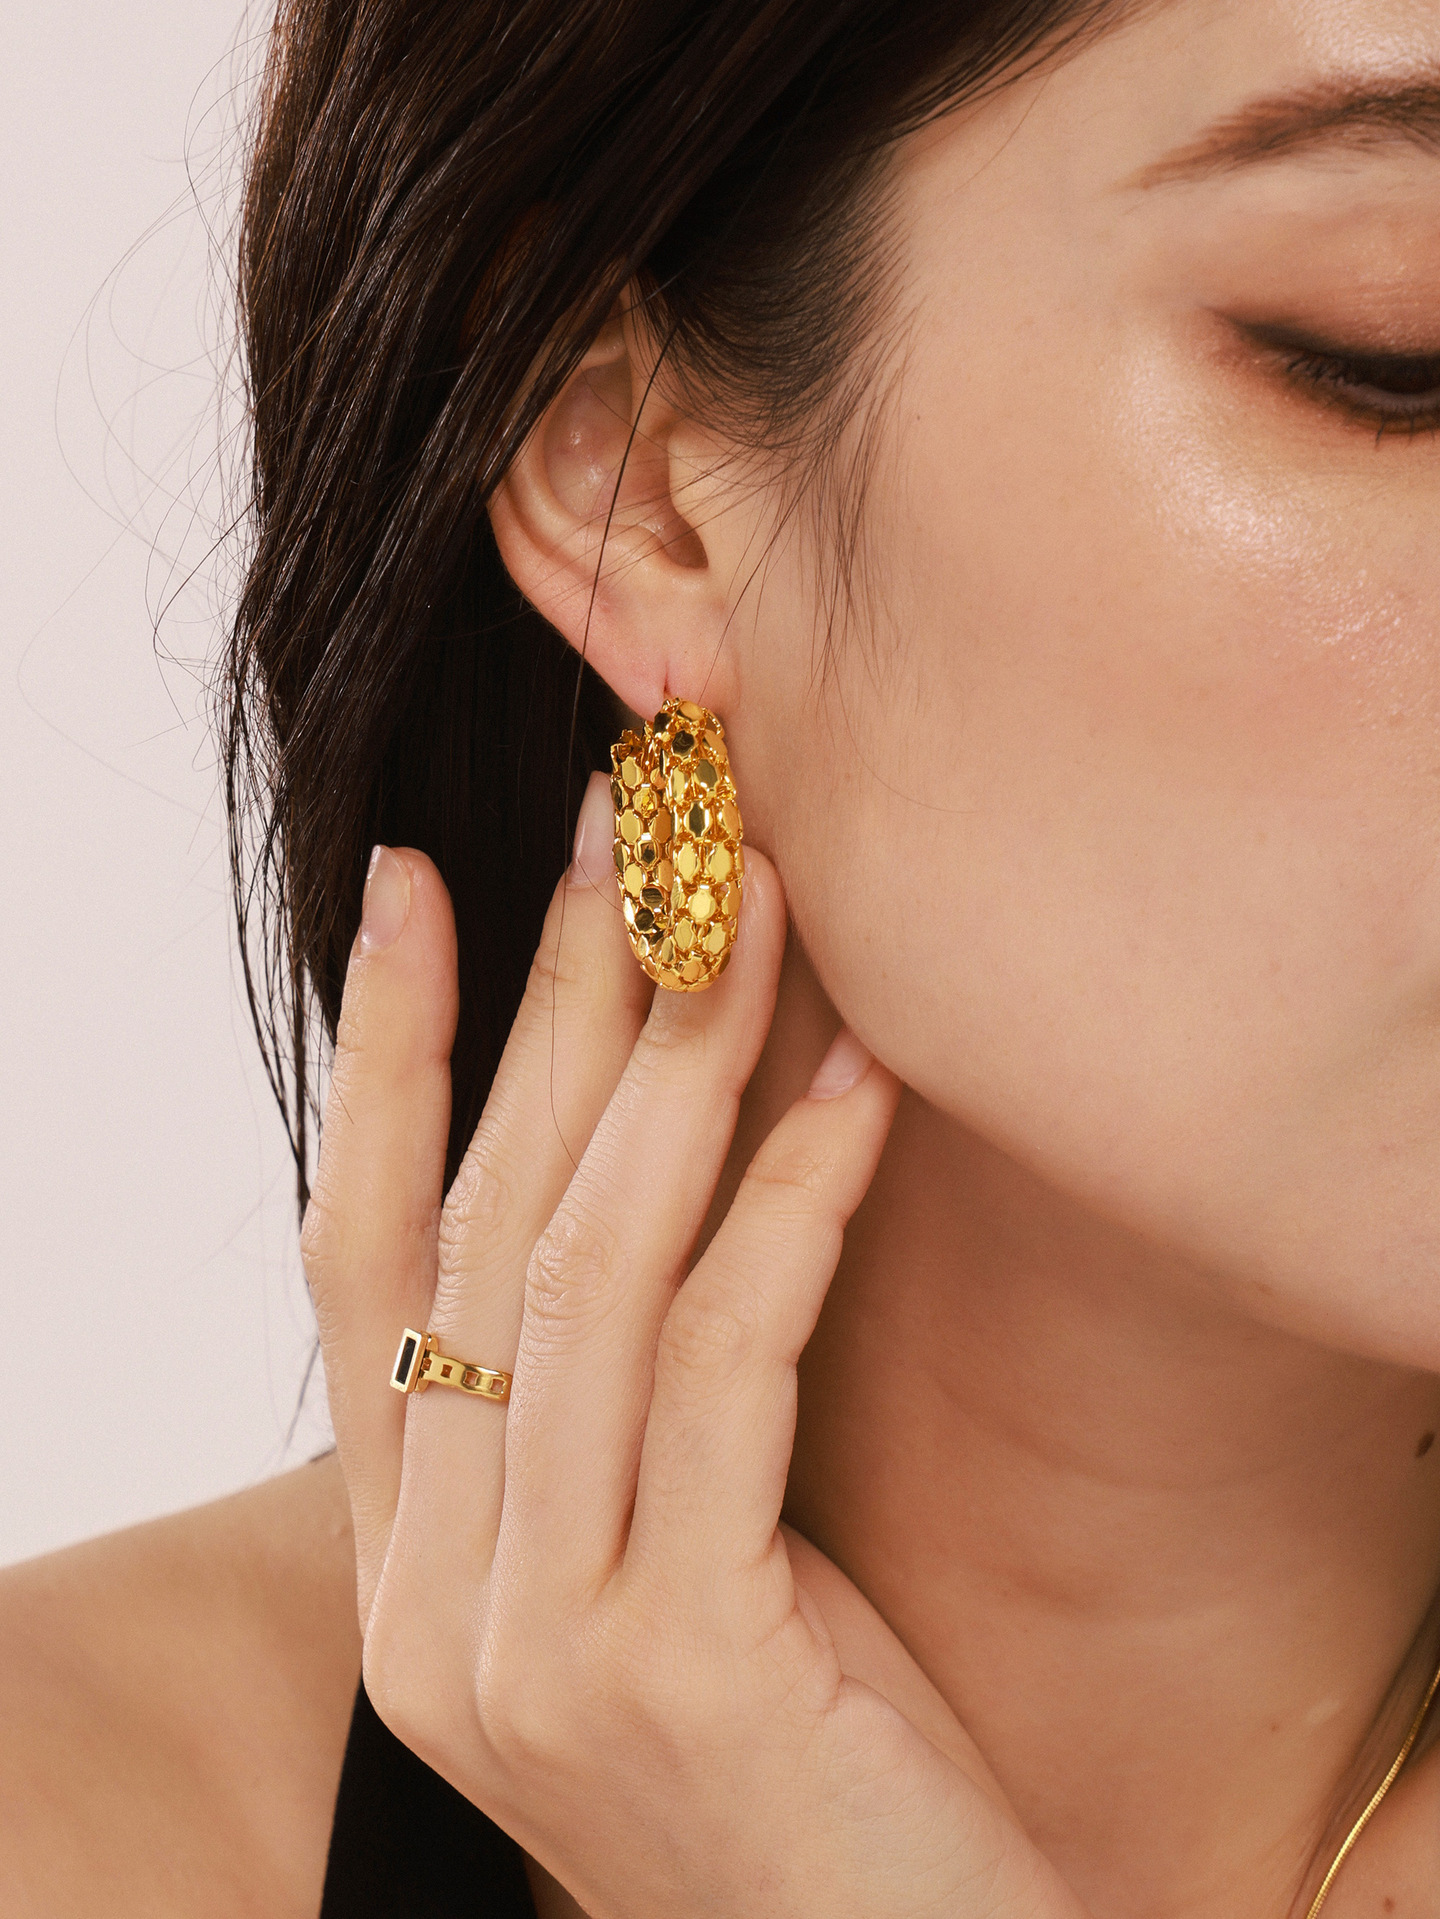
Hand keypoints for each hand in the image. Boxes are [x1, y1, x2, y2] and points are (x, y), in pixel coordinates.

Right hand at [302, 771, 1085, 1918]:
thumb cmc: (805, 1763)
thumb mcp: (672, 1564)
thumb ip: (617, 1404)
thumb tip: (650, 1142)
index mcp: (406, 1572)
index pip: (358, 1262)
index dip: (382, 1059)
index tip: (416, 880)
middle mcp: (428, 1605)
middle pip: (477, 1229)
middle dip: (551, 1004)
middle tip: (624, 828)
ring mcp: (527, 1645)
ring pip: (583, 1274)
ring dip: (674, 1064)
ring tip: (749, 904)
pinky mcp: (671, 1665)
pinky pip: (724, 1364)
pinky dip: (791, 1202)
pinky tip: (860, 1085)